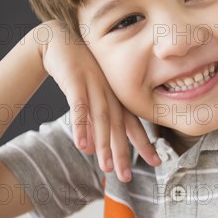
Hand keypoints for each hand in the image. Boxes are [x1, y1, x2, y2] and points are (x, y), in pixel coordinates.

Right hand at [34, 20, 160, 181]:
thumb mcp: (92, 94)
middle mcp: (110, 94)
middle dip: (123, 153)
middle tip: (127, 177)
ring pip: (102, 120)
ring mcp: (95, 86)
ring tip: (106, 168)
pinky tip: (82, 145)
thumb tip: (94, 148)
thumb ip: (96, 118)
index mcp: (116, 97)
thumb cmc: (79, 70)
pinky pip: (79, 106)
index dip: (144, 144)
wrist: (60, 41)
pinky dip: (81, 126)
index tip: (157, 163)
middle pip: (119, 127)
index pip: (133, 125)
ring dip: (105, 144)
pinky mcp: (76, 81)